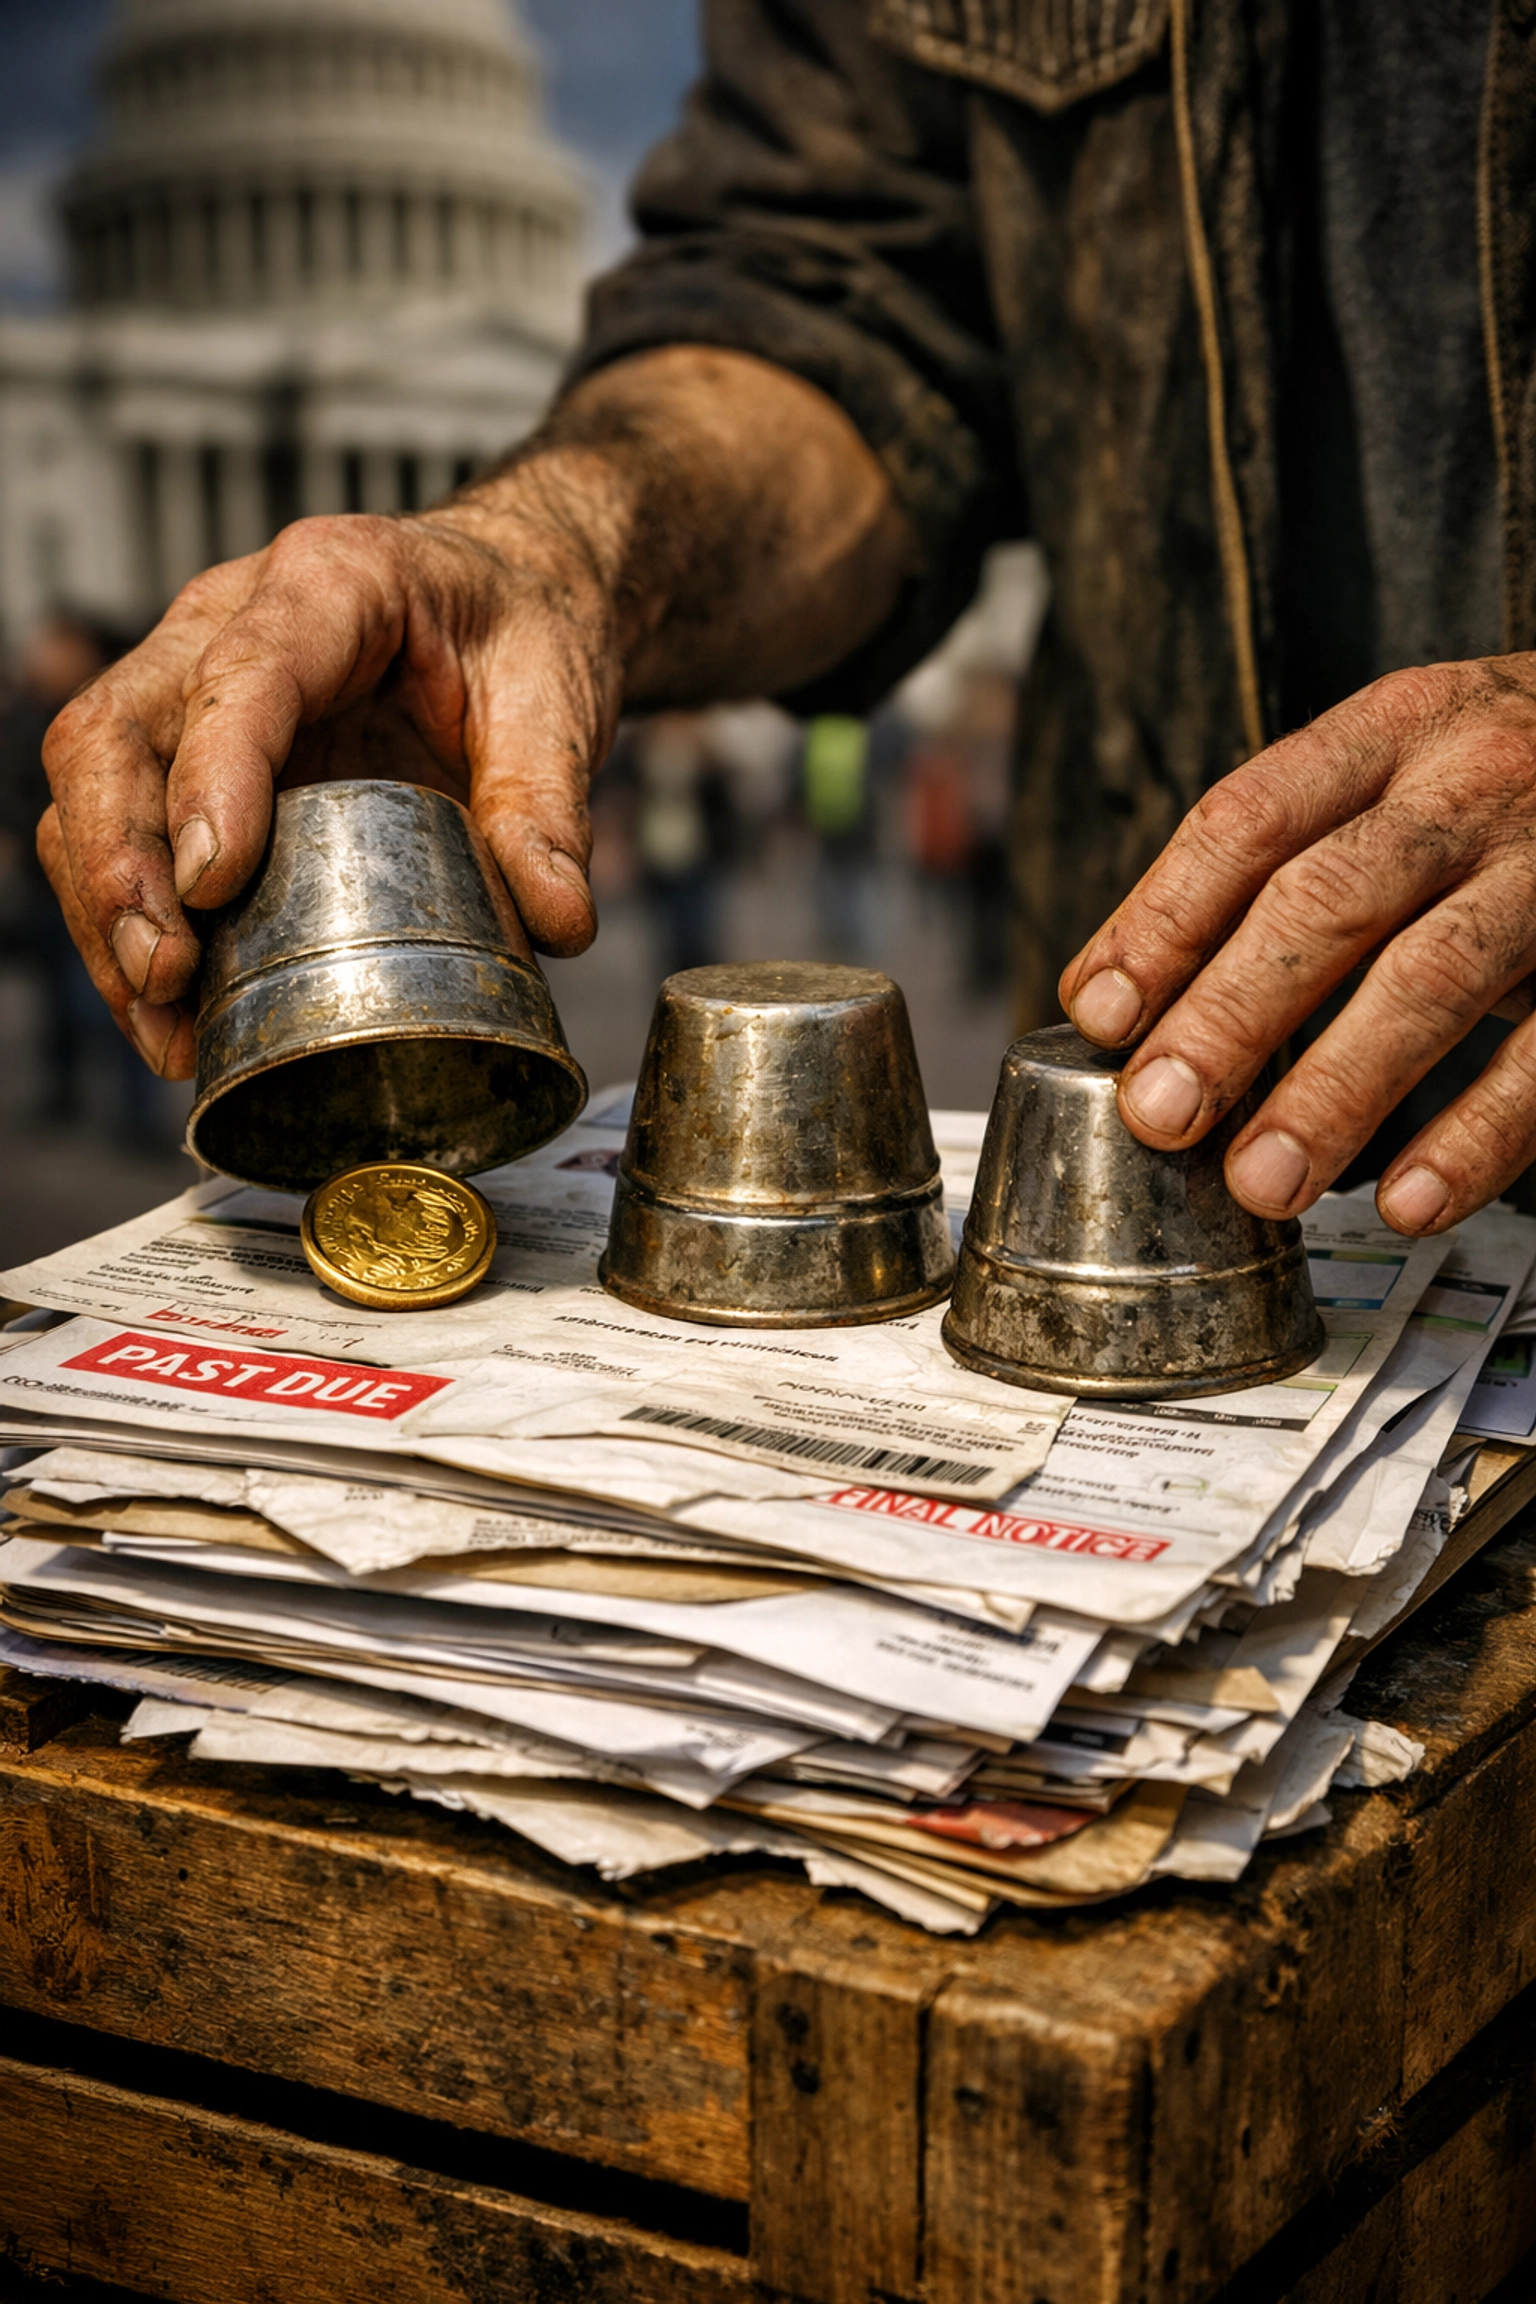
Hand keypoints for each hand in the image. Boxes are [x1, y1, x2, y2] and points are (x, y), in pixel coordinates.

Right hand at [39, 509, 617, 1079]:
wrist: (508, 600)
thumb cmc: (517, 628)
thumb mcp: (556, 701)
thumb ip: (551, 808)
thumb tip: (556, 922)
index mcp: (330, 583)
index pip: (240, 676)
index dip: (211, 779)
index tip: (211, 883)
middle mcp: (227, 621)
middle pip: (115, 733)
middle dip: (120, 866)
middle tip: (165, 975)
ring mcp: (191, 687)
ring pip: (92, 788)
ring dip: (108, 912)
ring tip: (163, 1022)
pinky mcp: (186, 752)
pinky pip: (122, 832)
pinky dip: (127, 924)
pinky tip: (170, 1012)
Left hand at [1058, 658, 1535, 1235]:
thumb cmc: (1508, 789)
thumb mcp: (1398, 780)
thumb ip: (1274, 868)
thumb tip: (1113, 998)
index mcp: (1394, 732)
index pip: (1250, 820)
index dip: (1165, 919)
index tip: (1101, 1012)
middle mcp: (1473, 786)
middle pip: (1326, 901)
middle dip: (1231, 1015)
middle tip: (1161, 1111)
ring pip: (1432, 979)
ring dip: (1335, 1091)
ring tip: (1263, 1182)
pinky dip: (1476, 1138)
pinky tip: (1409, 1200)